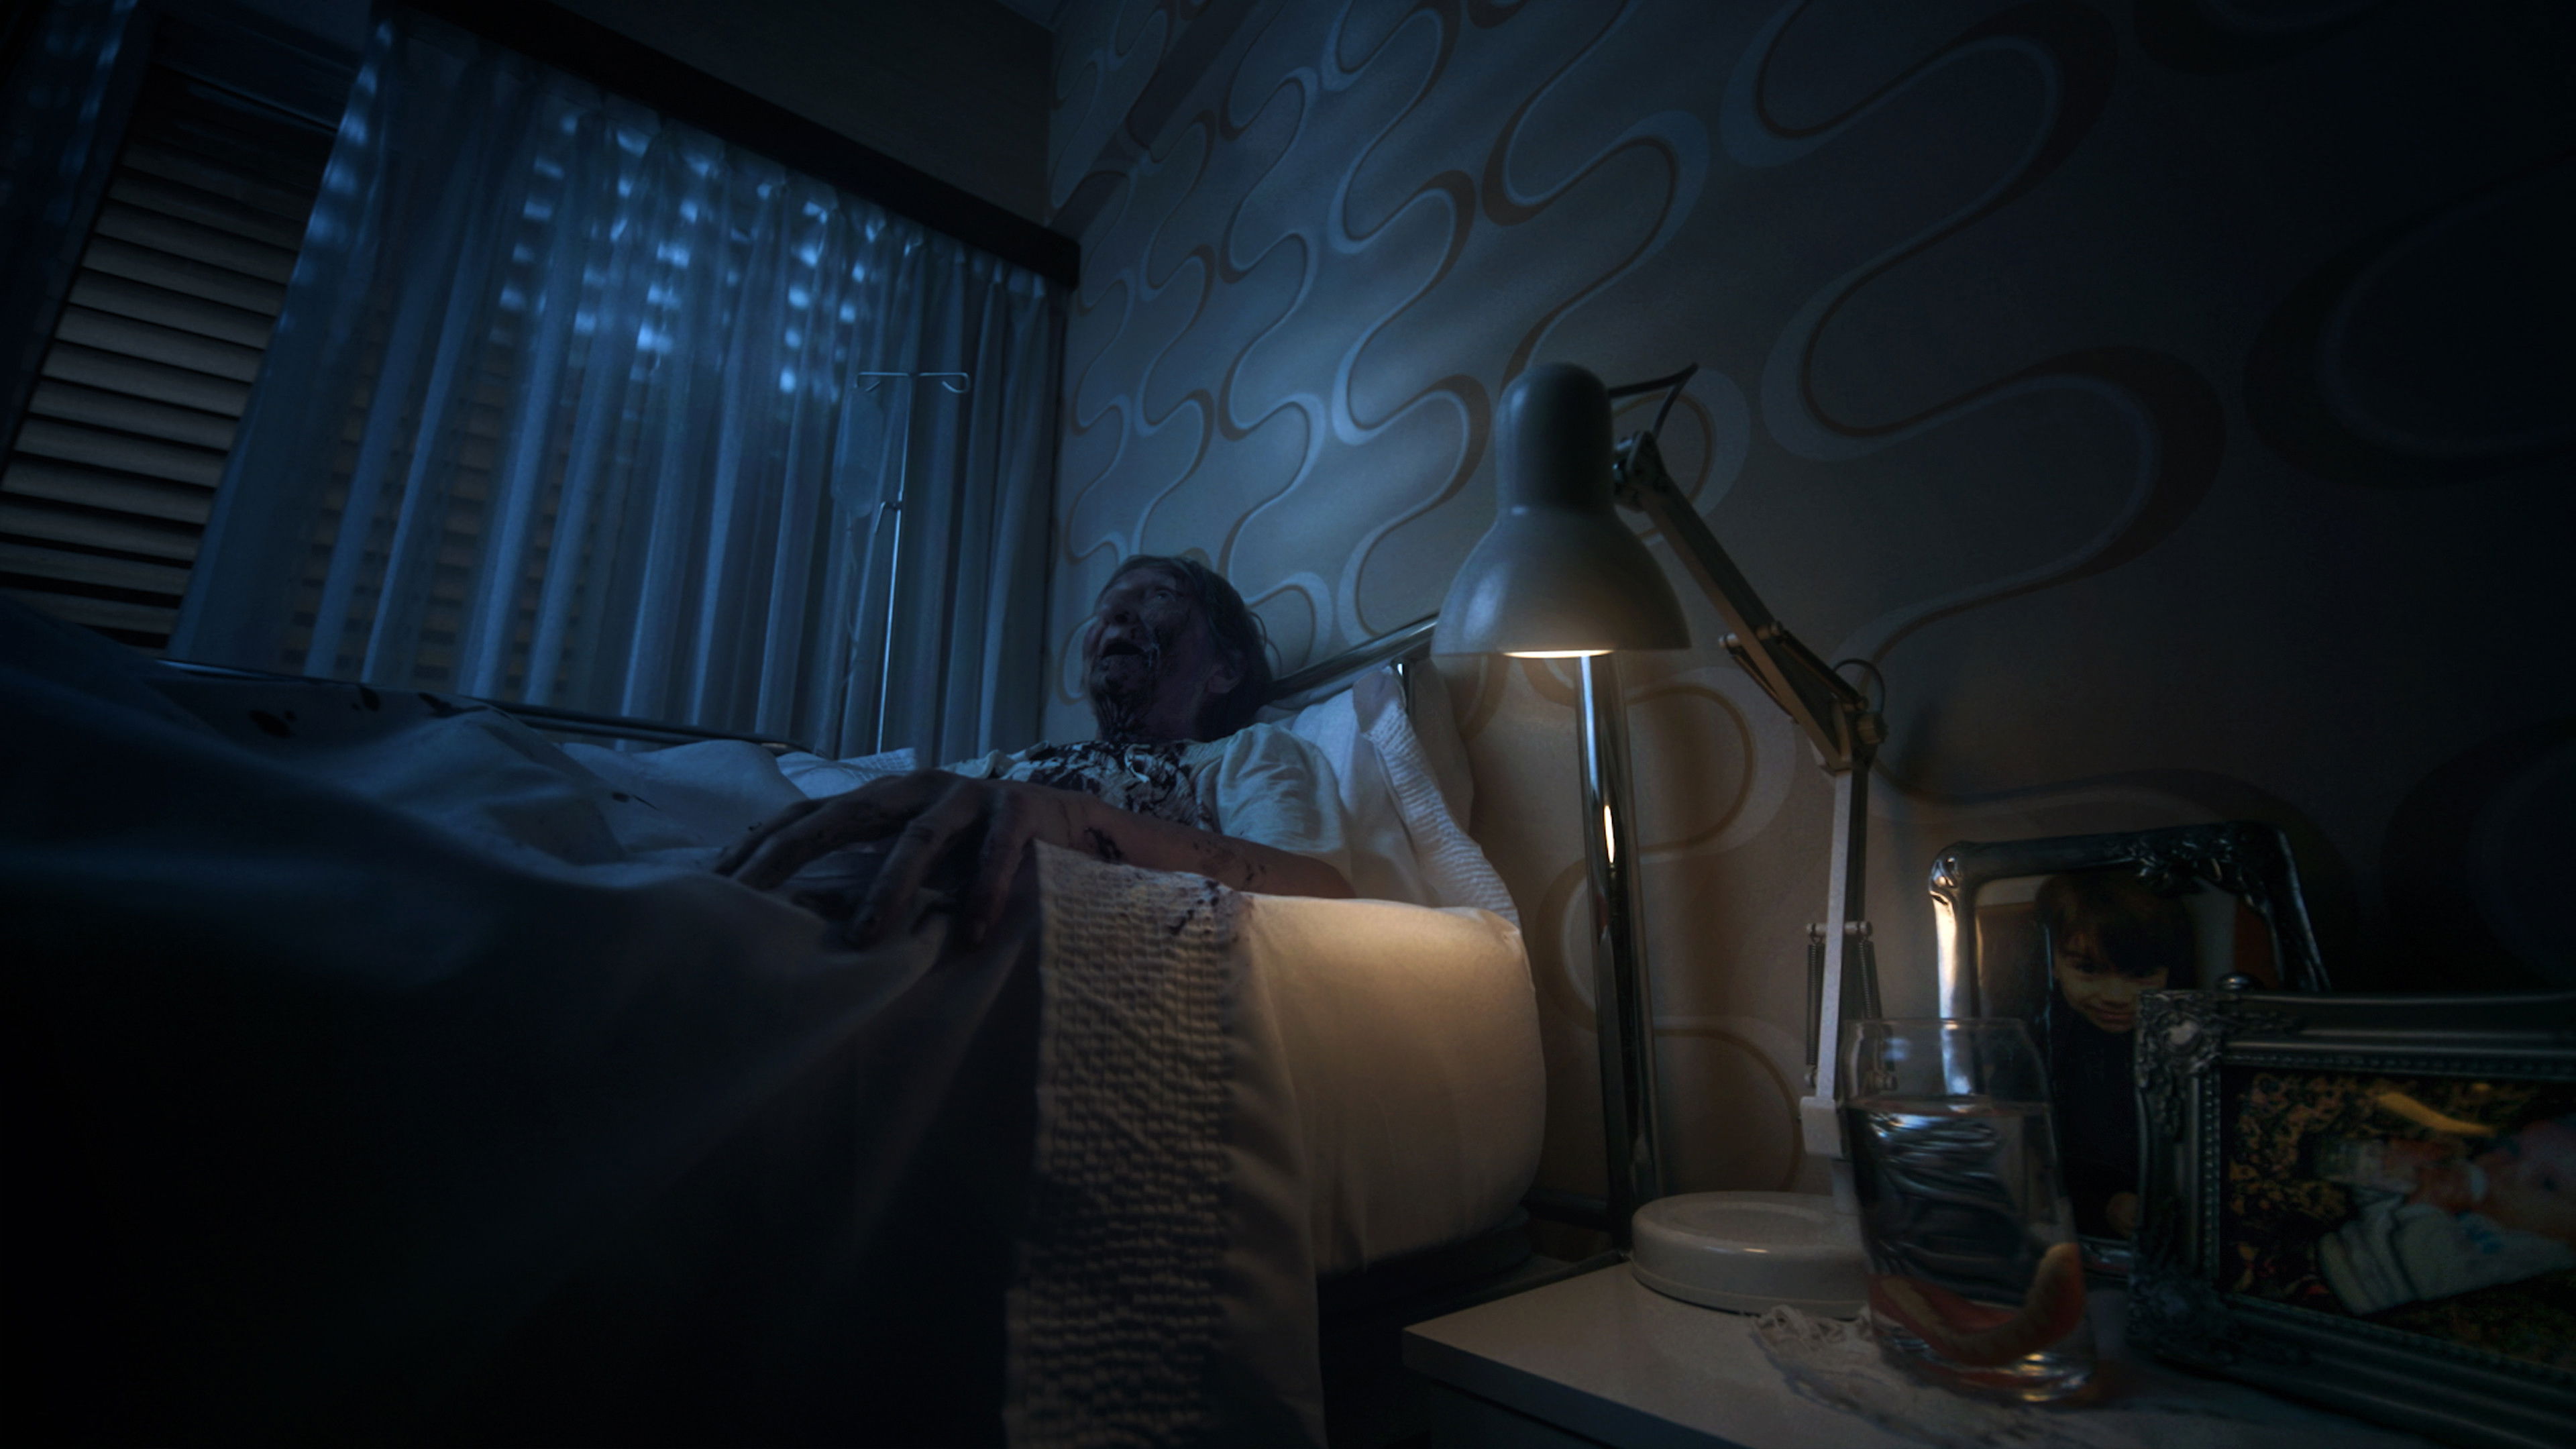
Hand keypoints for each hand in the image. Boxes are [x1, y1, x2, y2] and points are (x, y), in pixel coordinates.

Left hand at [713, 771, 1081, 947]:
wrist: (1071, 823)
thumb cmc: (979, 850)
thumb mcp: (915, 856)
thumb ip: (866, 871)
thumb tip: (796, 916)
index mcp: (885, 798)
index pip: (807, 814)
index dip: (760, 843)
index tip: (714, 882)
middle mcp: (919, 788)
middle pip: (844, 816)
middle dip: (792, 855)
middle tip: (751, 899)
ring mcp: (970, 797)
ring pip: (919, 839)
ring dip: (890, 889)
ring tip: (866, 938)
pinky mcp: (1021, 813)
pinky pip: (997, 856)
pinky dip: (983, 893)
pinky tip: (970, 933)